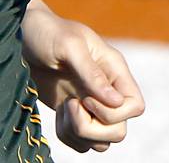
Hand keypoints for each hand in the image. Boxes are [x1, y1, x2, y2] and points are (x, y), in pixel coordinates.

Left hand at [22, 7, 143, 152]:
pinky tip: (58, 115)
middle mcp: (108, 91)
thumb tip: (116, 101)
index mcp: (115, 71)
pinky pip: (81, 141)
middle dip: (92, 129)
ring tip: (64, 111)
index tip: (86, 98)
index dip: (113, 113)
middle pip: (119, 130)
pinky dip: (68, 136)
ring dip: (79, 134)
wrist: (25, 37)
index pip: (135, 106)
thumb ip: (92, 73)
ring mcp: (91, 105)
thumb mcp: (71, 47)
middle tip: (72, 106)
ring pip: (101, 141)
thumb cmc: (50, 34)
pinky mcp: (74, 114)